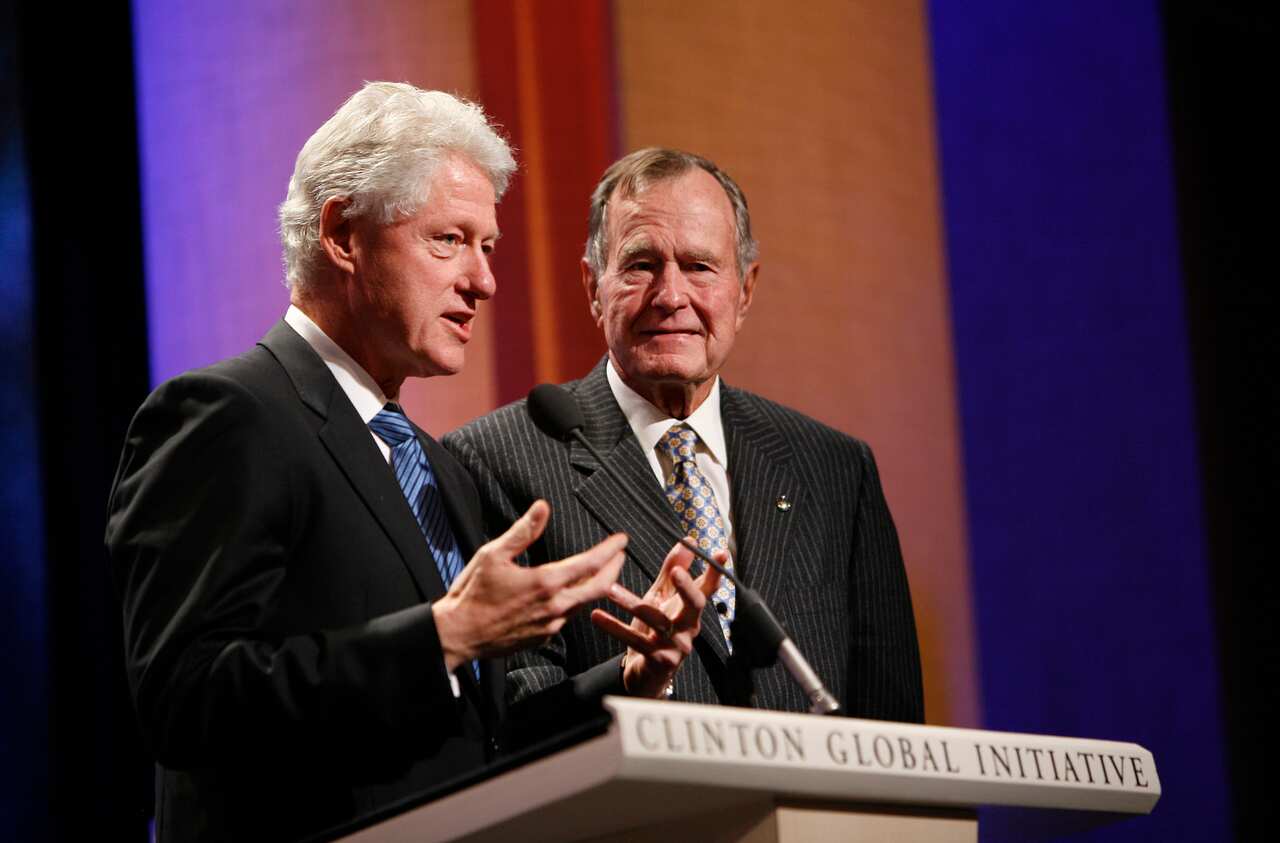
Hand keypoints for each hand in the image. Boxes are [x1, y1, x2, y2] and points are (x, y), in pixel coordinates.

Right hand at [433, 500, 626, 670]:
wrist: (457, 635)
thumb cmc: (472, 594)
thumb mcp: (493, 555)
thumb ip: (522, 531)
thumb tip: (542, 507)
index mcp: (545, 582)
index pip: (590, 564)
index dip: (609, 550)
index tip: (621, 540)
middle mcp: (554, 607)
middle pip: (599, 587)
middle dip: (614, 569)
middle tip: (620, 555)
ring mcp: (550, 626)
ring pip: (581, 603)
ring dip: (593, 586)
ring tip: (596, 573)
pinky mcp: (542, 638)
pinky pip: (564, 618)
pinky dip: (570, 603)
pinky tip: (563, 595)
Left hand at [590, 542, 723, 698]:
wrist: (646, 673)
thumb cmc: (655, 630)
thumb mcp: (662, 598)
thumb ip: (672, 571)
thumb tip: (686, 542)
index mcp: (691, 610)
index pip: (707, 588)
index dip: (715, 572)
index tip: (721, 553)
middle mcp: (689, 627)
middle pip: (695, 605)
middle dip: (687, 587)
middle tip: (676, 572)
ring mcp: (675, 645)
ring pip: (657, 620)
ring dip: (631, 603)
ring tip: (609, 589)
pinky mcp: (658, 659)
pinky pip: (635, 641)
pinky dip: (614, 627)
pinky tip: (597, 616)